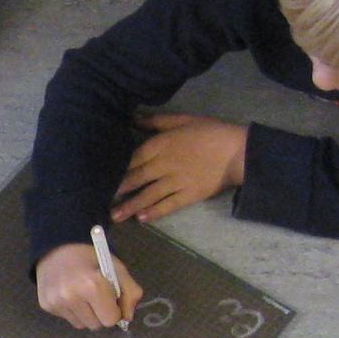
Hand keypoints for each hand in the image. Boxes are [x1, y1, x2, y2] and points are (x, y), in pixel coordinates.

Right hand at [36, 241, 140, 331]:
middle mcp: (71, 297)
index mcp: (92, 286)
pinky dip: (72, 311)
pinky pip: (67, 319)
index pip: (110, 320)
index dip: (114, 311)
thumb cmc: (91, 257)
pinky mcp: (46, 305)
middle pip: (96, 325)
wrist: (58, 246)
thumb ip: (131, 293)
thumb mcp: (117, 269)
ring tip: (83, 295)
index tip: (111, 300)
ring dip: (86, 314)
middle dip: (100, 314)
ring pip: (81, 325)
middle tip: (97, 296)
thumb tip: (127, 318)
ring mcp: (56, 302)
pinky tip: (70, 295)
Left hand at [114, 113, 248, 222]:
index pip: (133, 158)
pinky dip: (155, 212)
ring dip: (130, 206)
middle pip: (136, 178)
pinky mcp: (188, 195)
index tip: (101, 175)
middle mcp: (164, 165)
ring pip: (148, 195)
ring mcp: (176, 182)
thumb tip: (132, 119)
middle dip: (118, 190)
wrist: (238, 151)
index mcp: (161, 144)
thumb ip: (156, 122)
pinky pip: (168, 205)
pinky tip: (142, 218)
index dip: (116, 168)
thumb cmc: (210, 132)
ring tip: (115, 216)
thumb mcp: (183, 120)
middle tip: (99, 199)